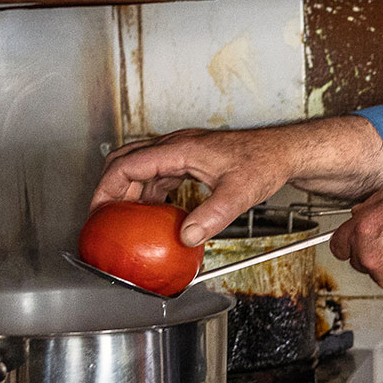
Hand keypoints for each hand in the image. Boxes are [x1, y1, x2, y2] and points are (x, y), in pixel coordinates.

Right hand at [90, 118, 382, 246]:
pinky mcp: (191, 158)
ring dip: (129, 190)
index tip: (98, 212)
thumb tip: (186, 236)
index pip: (128, 164)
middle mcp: (177, 145)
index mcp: (181, 148)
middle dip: (110, 187)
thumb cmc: (265, 162)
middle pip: (126, 160)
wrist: (284, 151)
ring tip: (124, 219)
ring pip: (141, 165)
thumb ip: (213, 215)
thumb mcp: (239, 193)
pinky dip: (148, 191)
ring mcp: (183, 150)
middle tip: (103, 217)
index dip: (107, 188)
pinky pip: (158, 172)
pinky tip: (155, 212)